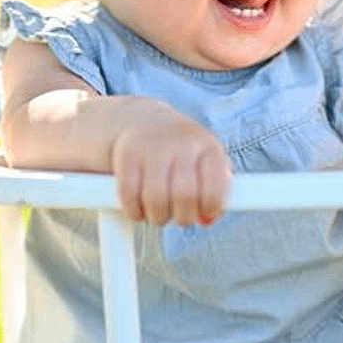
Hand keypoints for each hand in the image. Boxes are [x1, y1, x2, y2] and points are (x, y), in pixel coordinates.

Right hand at [110, 101, 230, 225]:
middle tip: (178, 216)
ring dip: (158, 217)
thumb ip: (214, 194)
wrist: (145, 122)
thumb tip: (207, 220)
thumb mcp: (206, 166)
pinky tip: (139, 210)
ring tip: (159, 214)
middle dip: (182, 217)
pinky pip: (129, 194)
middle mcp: (183, 142)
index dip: (209, 209)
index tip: (203, 215)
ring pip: (156, 198)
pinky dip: (134, 211)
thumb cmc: (183, 156)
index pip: (214, 189)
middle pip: (184, 195)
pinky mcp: (128, 153)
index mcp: (209, 147)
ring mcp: (153, 145)